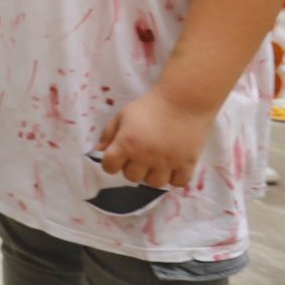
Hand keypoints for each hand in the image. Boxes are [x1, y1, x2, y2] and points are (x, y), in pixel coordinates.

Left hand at [95, 89, 214, 188]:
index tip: (117, 157)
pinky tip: (172, 167)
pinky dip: (174, 178)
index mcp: (126, 144)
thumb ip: (108, 135)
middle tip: (138, 156)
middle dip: (131, 168)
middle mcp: (145, 157)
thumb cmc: (149, 107)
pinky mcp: (187, 164)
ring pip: (154, 183)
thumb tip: (97, 151)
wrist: (182, 101)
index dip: (111, 163)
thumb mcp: (122, 116)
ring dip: (151, 175)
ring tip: (155, 163)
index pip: (109, 167)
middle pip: (131, 177)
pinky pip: (178, 183)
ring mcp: (167, 162)